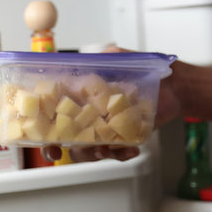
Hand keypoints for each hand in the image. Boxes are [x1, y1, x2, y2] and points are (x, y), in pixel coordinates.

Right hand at [41, 45, 184, 163]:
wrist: (174, 86)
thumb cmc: (144, 69)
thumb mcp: (119, 57)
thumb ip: (101, 58)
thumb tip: (86, 61)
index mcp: (83, 94)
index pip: (55, 109)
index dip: (41, 123)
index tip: (37, 132)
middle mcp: (90, 114)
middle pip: (65, 136)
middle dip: (57, 148)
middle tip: (57, 152)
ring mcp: (106, 128)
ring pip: (89, 149)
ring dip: (94, 153)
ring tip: (107, 148)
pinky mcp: (123, 138)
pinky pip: (116, 152)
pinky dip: (121, 154)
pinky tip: (131, 151)